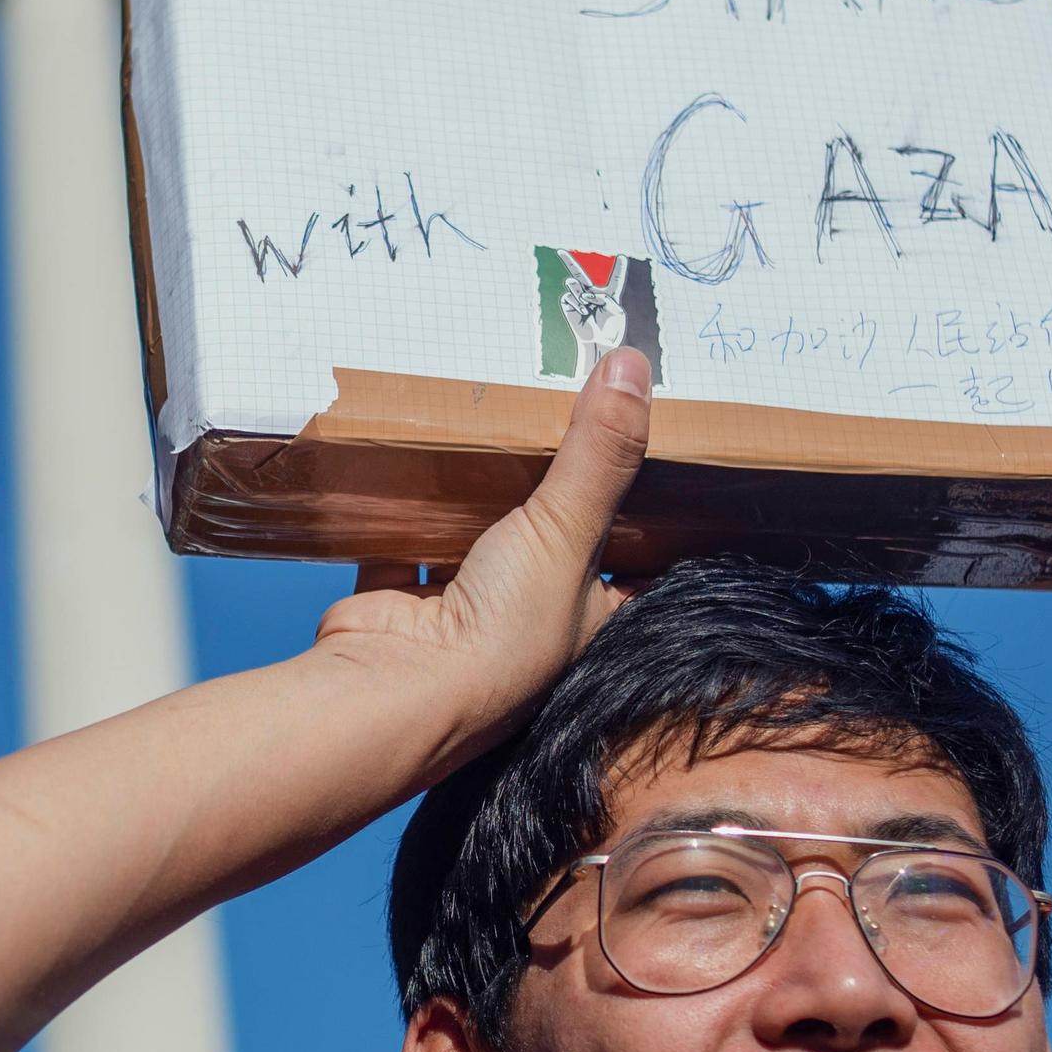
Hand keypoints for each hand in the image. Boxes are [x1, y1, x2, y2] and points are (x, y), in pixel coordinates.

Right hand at [309, 347, 651, 776]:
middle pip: (551, 544)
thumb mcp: (568, 529)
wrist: (396, 688)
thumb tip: (634, 363)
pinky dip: (398, 510)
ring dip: (474, 497)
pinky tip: (406, 460)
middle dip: (550, 492)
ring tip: (489, 422)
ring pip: (475, 540)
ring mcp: (464, 614)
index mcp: (593, 618)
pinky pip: (401, 545)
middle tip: (561, 413)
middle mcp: (533, 622)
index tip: (655, 456)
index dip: (648, 518)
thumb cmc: (504, 630)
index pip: (636, 564)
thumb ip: (598, 452)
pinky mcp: (402, 604)